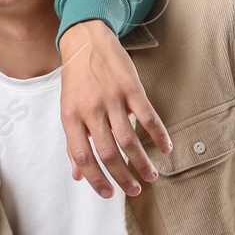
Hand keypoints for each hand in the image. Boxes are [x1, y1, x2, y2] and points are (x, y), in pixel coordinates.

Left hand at [58, 20, 169, 197]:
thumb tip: (78, 175)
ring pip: (129, 140)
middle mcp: (91, 109)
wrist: (85, 40)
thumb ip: (74, 142)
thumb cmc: (76, 79)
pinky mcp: (131, 88)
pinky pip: (148, 117)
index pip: (82, 157)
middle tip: (134, 190)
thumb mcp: (68, 109)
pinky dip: (159, 135)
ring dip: (142, 163)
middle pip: (108, 153)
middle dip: (123, 177)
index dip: (95, 179)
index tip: (108, 194)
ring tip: (151, 177)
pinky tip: (166, 149)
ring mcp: (112, 98)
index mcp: (71, 117)